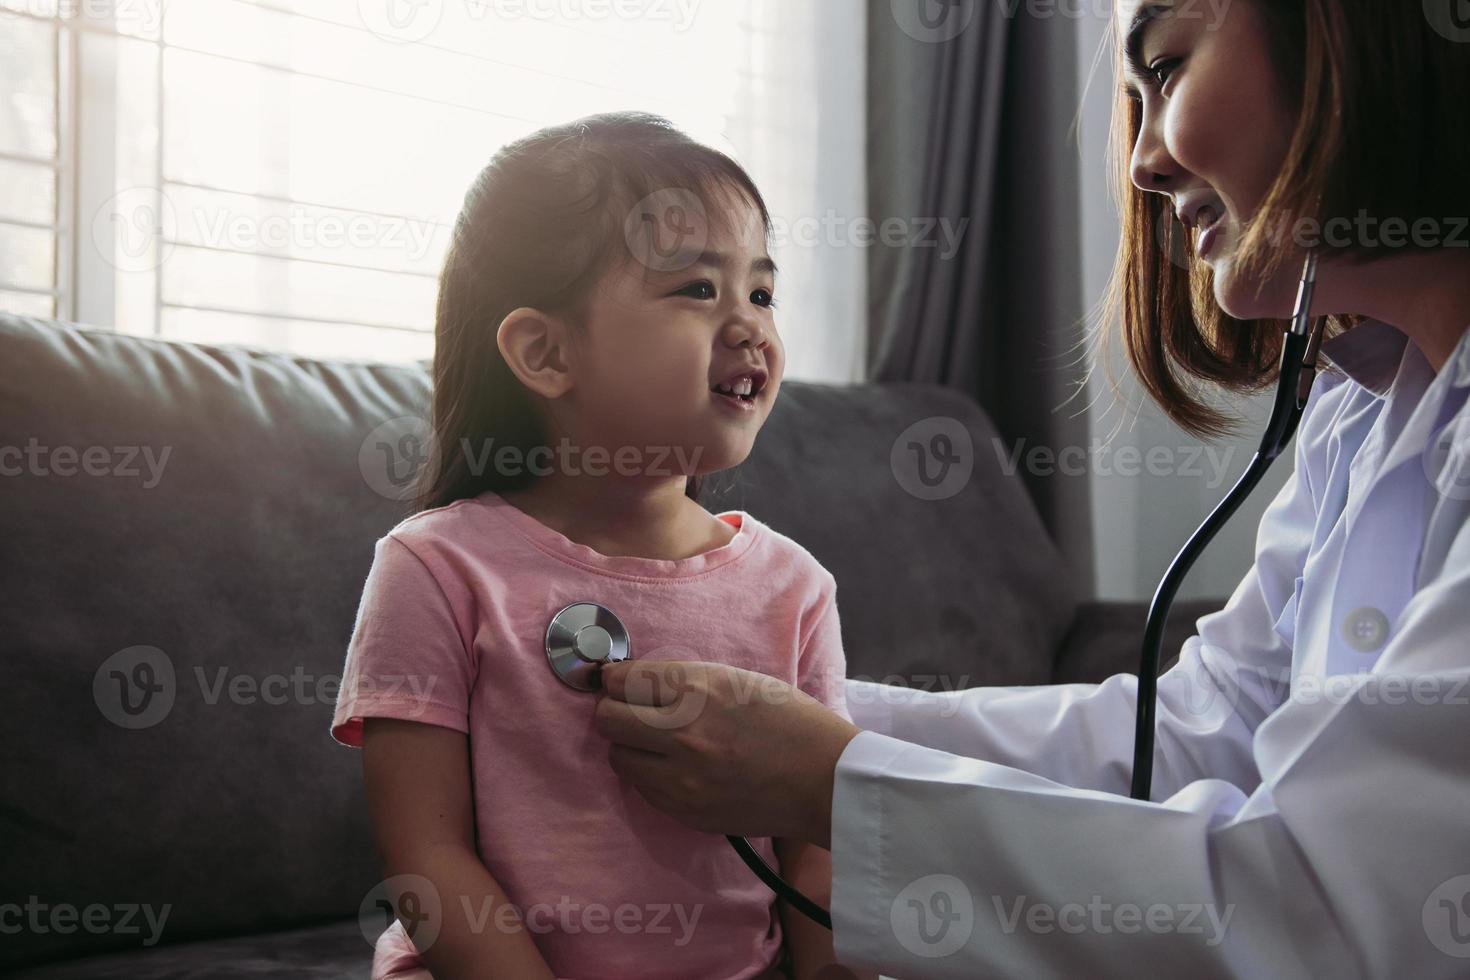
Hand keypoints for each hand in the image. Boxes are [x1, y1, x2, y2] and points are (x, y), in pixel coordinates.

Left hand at [594, 660, 860, 846]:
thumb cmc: (788, 720)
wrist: (822, 778)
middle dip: (616, 712)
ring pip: (618, 757)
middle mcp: (680, 731)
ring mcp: (680, 776)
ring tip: (660, 745)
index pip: (620, 680)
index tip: (618, 683)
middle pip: (607, 719)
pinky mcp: (685, 810)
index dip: (615, 680)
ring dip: (632, 747)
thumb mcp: (735, 679)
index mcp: (696, 688)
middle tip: (634, 713)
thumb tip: (636, 683)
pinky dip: (652, 776)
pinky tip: (679, 769)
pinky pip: (643, 789)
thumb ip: (683, 681)